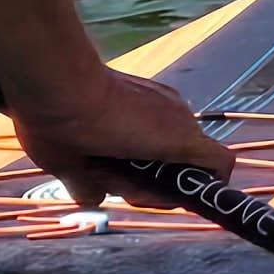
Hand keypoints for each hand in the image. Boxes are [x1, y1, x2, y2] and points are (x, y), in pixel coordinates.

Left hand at [8, 66, 231, 209]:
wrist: (53, 77)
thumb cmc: (67, 130)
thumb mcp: (73, 172)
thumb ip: (91, 190)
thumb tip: (93, 196)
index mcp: (175, 143)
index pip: (220, 164)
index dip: (204, 186)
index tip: (162, 193)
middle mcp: (181, 118)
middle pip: (189, 156)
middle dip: (158, 175)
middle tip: (115, 178)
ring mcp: (166, 98)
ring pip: (171, 136)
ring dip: (148, 151)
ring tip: (104, 152)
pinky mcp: (149, 85)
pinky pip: (158, 115)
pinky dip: (140, 128)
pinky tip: (104, 127)